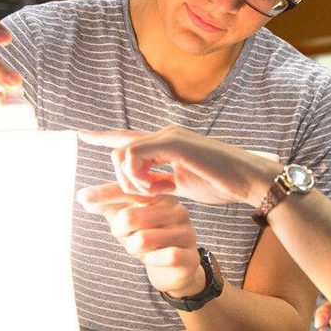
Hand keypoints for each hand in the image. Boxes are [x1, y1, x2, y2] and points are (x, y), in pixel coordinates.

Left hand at [77, 183, 204, 296]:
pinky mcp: (191, 256)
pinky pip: (166, 256)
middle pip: (129, 217)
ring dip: (132, 249)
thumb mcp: (127, 221)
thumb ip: (107, 206)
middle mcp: (177, 210)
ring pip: (142, 240)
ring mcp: (186, 233)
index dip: (104, 195)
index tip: (82, 198)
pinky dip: (152, 260)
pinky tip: (154, 259)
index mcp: (162, 197)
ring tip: (141, 250)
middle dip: (119, 232)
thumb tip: (83, 196)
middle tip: (127, 236)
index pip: (128, 191)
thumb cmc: (149, 238)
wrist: (175, 269)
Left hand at [79, 127, 279, 206]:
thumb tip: (148, 189)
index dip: (104, 136)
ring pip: (124, 152)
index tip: (81, 135)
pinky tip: (154, 189)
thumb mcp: (184, 184)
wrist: (248, 181)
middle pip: (120, 148)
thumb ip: (163, 182)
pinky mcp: (173, 143)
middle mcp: (165, 134)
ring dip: (131, 179)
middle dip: (120, 177)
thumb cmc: (222, 183)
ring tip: (152, 193)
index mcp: (167, 143)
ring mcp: (169, 136)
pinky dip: (139, 177)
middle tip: (141, 195)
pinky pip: (136, 156)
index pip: (128, 137)